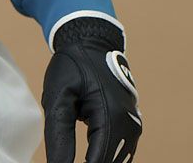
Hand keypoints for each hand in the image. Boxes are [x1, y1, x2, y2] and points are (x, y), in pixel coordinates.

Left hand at [41, 16, 141, 162]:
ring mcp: (133, 127)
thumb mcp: (58, 94)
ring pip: (115, 161)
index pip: (97, 162)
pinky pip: (117, 152)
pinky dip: (101, 156)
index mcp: (112, 117)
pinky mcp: (130, 127)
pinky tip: (85, 154)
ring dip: (95, 161)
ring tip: (68, 157)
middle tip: (62, 161)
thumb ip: (59, 133)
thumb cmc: (73, 65)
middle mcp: (130, 126)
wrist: (92, 41)